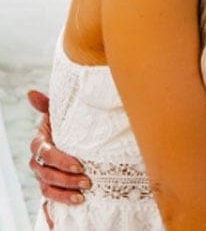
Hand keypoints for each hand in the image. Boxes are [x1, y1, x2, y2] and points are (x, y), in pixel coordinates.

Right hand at [27, 90, 90, 219]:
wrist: (76, 136)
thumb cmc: (68, 123)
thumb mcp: (60, 113)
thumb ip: (47, 105)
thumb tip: (31, 93)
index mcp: (40, 141)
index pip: (44, 153)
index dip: (60, 160)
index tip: (79, 165)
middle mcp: (38, 159)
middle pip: (45, 172)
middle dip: (66, 178)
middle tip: (87, 180)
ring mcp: (42, 173)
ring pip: (47, 185)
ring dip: (65, 190)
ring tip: (85, 190)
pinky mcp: (48, 184)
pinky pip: (49, 195)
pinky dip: (62, 199)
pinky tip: (78, 200)